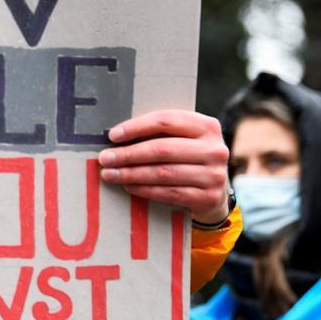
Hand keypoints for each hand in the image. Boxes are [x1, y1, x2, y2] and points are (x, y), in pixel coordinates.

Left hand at [97, 110, 230, 224]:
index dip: (136, 127)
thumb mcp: (181, 139)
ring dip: (132, 174)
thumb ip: (158, 133)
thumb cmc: (187, 158)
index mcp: (206, 126)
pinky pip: (170, 193)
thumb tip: (116, 136)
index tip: (113, 136)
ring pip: (164, 173)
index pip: (165, 121)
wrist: (214, 191)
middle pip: (162, 149)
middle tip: (105, 159)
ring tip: (110, 174)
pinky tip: (128, 186)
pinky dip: (145, 189)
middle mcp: (215, 149)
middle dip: (129, 154)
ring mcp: (214, 175)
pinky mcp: (209, 197)